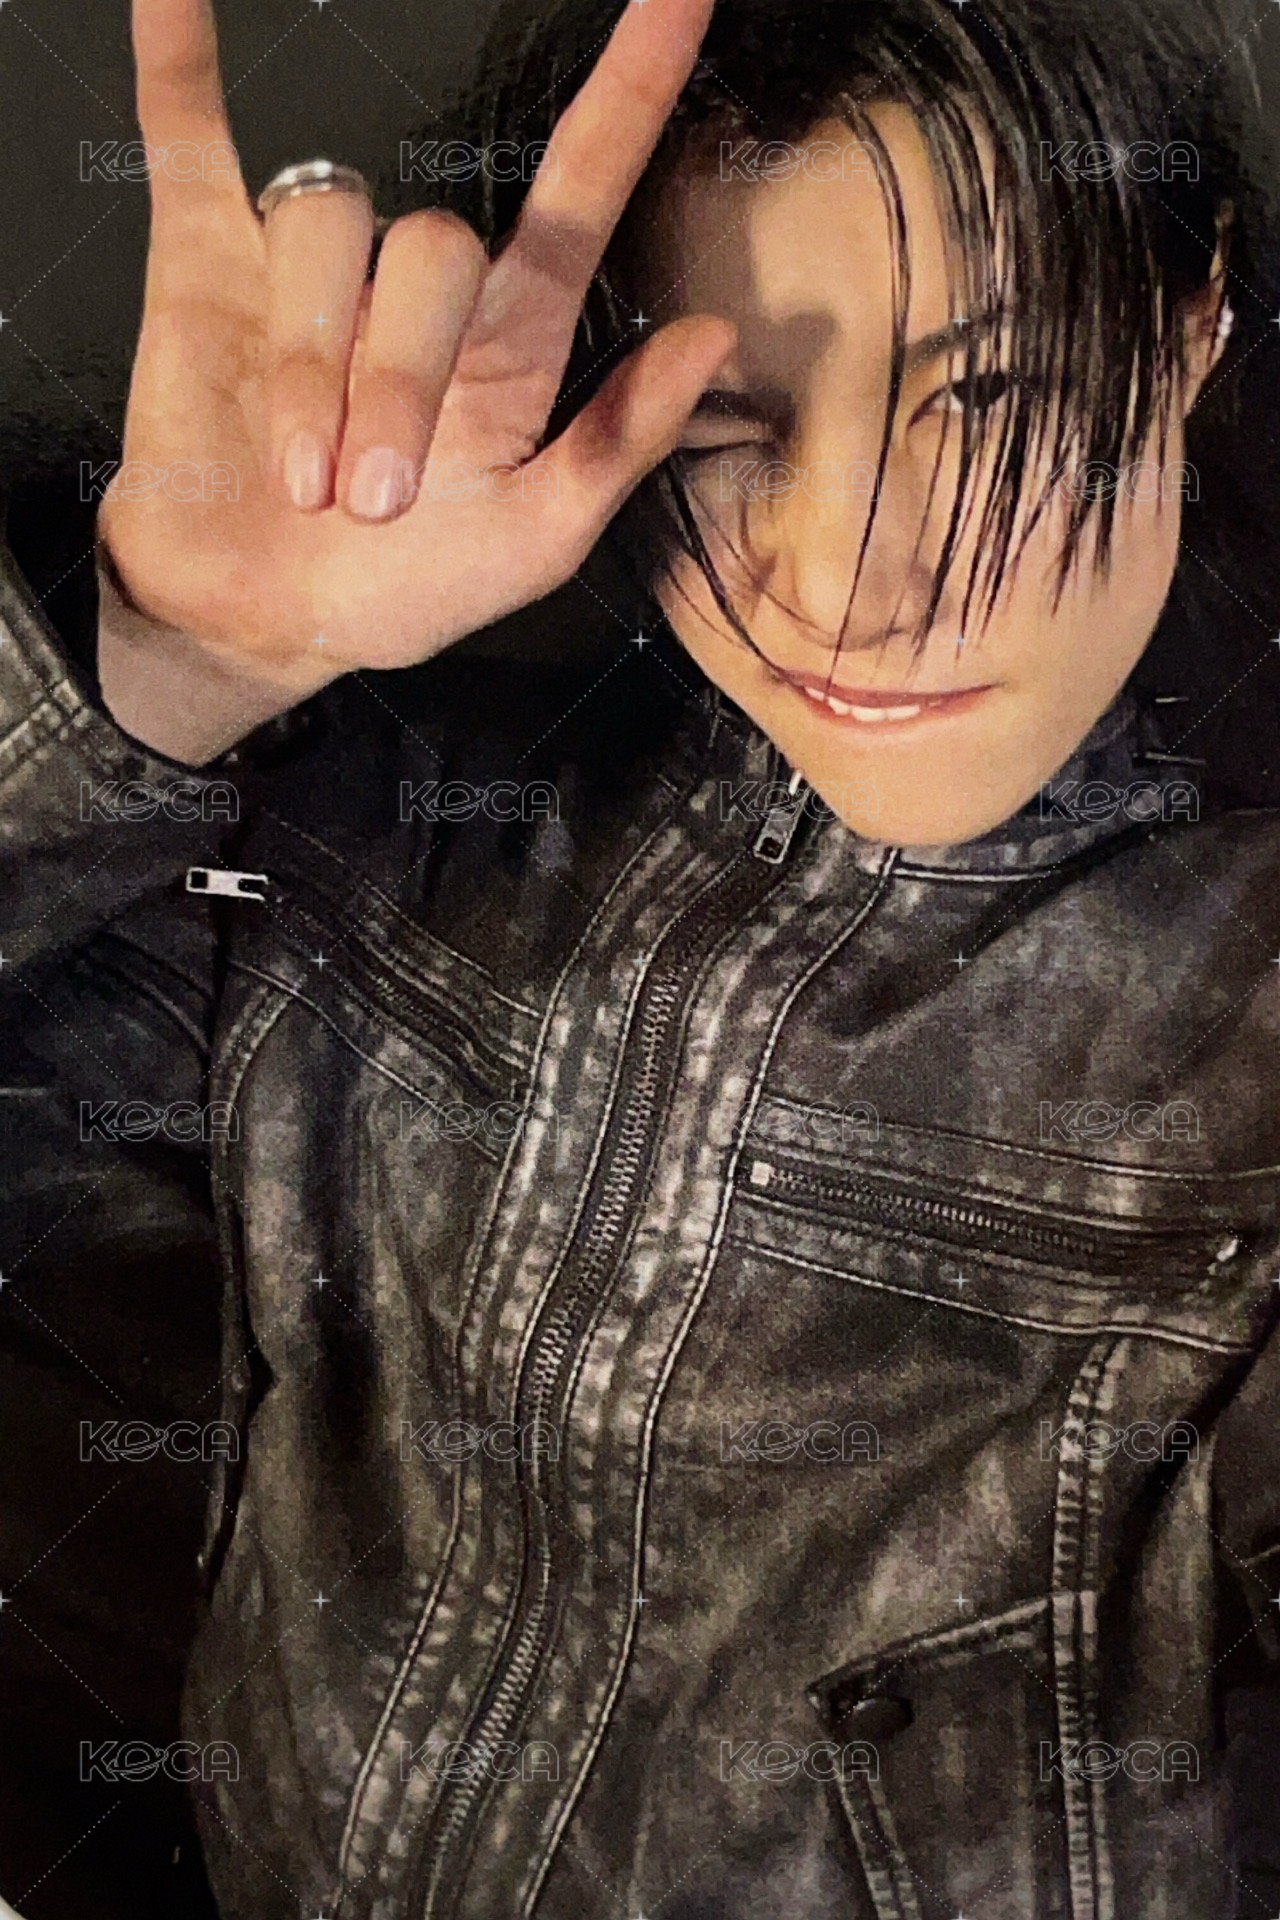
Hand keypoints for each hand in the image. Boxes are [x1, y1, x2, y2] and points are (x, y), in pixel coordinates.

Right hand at [99, 0, 734, 737]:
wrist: (264, 625)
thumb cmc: (401, 592)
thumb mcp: (531, 549)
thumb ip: (615, 446)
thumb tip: (711, 336)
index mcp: (509, 342)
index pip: (579, 190)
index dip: (632, 92)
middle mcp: (416, 289)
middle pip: (434, 242)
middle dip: (403, 379)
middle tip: (378, 501)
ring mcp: (313, 269)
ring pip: (327, 222)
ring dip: (317, 365)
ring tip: (304, 480)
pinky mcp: (208, 263)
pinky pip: (192, 134)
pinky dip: (178, 64)